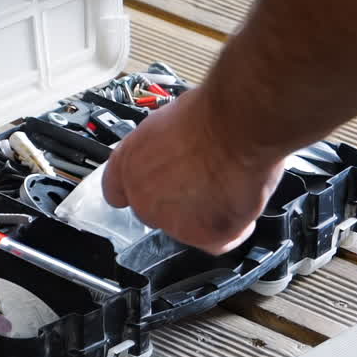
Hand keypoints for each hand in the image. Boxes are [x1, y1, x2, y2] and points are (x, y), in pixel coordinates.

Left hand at [102, 88, 284, 253]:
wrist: (238, 127)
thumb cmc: (210, 116)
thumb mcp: (170, 122)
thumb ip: (164, 149)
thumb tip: (175, 153)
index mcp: (128, 165)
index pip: (117, 190)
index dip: (140, 188)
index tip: (153, 186)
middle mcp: (143, 198)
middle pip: (158, 210)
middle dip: (180, 199)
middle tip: (206, 177)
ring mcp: (171, 223)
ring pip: (189, 227)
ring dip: (207, 212)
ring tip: (228, 181)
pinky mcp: (203, 238)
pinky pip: (219, 241)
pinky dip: (233, 227)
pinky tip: (239, 201)